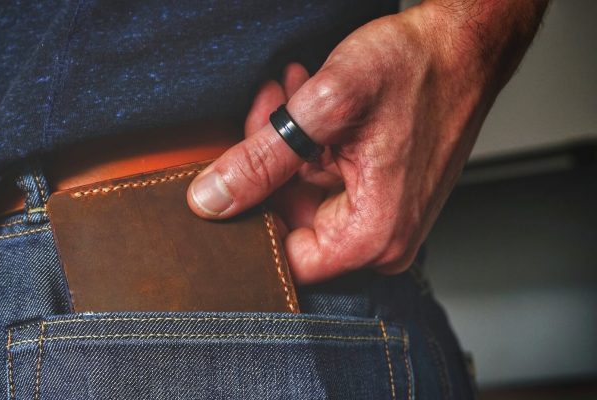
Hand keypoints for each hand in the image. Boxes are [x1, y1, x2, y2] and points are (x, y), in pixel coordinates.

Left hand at [187, 1, 546, 283]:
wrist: (465, 43)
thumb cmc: (418, 68)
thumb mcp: (326, 107)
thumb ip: (263, 159)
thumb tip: (212, 199)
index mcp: (370, 235)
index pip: (281, 257)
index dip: (250, 213)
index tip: (236, 168)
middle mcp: (380, 238)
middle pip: (288, 219)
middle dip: (268, 160)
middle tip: (268, 106)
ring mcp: (382, 216)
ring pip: (301, 192)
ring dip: (285, 141)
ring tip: (290, 92)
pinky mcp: (381, 193)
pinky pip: (325, 178)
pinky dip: (309, 140)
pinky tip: (307, 100)